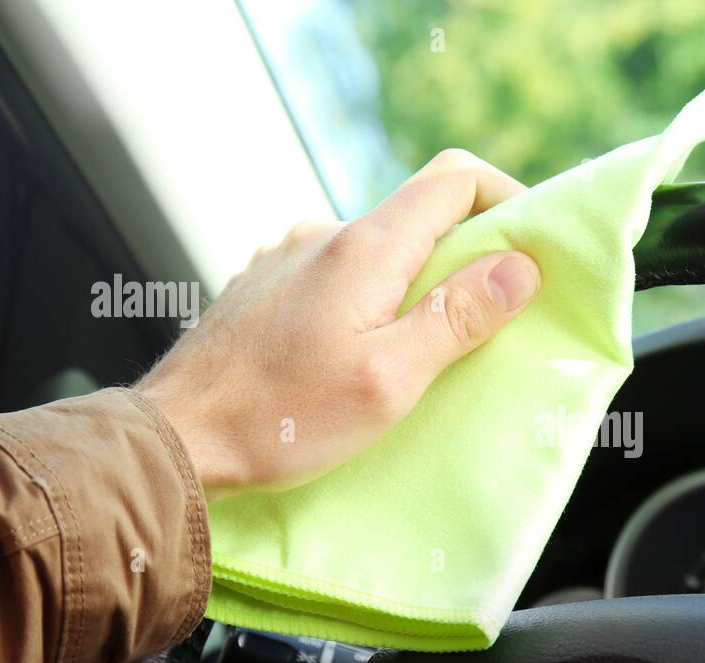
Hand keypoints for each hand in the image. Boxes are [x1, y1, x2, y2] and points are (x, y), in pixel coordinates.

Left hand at [137, 150, 540, 500]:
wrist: (173, 440)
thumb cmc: (282, 420)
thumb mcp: (389, 380)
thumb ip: (457, 318)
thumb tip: (520, 266)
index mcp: (364, 248)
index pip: (454, 179)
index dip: (506, 199)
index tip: (531, 249)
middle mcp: (324, 235)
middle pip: (419, 219)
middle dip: (466, 260)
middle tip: (488, 322)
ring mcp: (288, 258)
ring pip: (377, 253)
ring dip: (413, 288)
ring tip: (418, 355)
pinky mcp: (264, 288)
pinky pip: (336, 277)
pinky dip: (368, 302)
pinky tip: (355, 359)